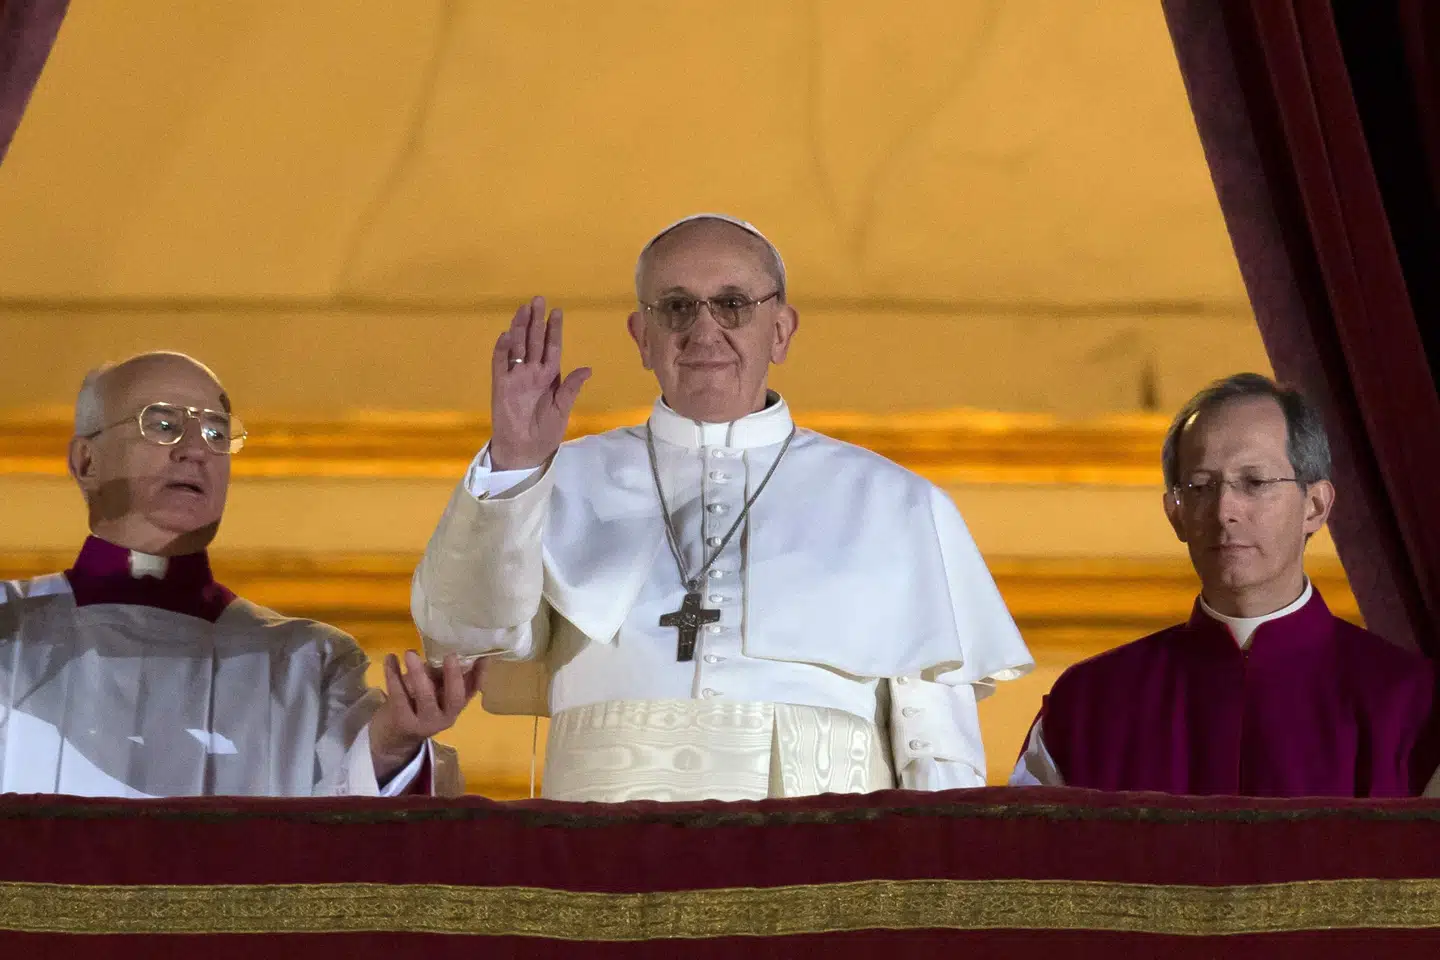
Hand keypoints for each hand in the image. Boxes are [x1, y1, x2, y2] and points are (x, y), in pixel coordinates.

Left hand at [369, 651, 480, 780]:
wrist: (395, 737)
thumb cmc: (419, 706)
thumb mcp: (436, 693)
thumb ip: (445, 675)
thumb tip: (458, 650)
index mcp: (456, 707)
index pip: (473, 690)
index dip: (480, 674)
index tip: (482, 656)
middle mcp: (446, 717)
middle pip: (454, 698)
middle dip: (453, 676)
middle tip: (450, 655)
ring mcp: (425, 722)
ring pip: (425, 697)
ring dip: (418, 673)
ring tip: (410, 653)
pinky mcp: (403, 721)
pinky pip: (399, 696)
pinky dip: (393, 675)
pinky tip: (390, 659)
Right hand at [489, 297, 591, 469]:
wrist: (525, 451)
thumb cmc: (545, 432)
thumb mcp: (562, 410)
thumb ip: (571, 388)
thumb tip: (587, 369)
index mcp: (549, 377)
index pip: (551, 348)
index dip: (554, 330)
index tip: (558, 312)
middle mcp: (531, 372)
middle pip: (533, 342)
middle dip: (536, 321)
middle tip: (538, 300)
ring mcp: (515, 377)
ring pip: (517, 347)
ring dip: (519, 329)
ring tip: (523, 310)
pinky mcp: (500, 386)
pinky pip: (500, 364)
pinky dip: (502, 350)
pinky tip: (507, 336)